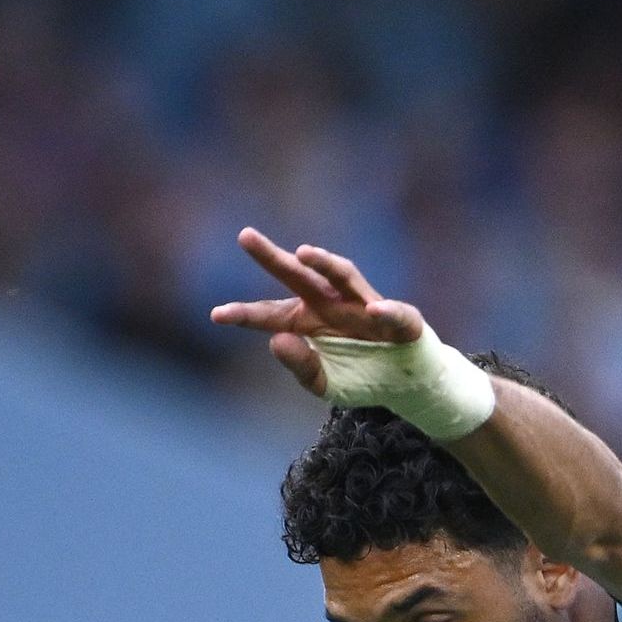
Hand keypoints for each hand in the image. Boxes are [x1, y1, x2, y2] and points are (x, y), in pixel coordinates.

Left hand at [206, 229, 431, 398]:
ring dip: (325, 263)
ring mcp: (362, 307)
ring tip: (305, 254)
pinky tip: (374, 311)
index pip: (269, 314)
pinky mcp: (398, 319)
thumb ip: (300, 366)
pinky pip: (392, 313)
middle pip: (297, 276)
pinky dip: (385, 310)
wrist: (404, 384)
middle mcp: (330, 306)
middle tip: (244, 236)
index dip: (245, 314)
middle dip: (272, 257)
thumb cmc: (360, 376)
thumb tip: (275, 341)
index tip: (216, 315)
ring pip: (342, 276)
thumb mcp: (324, 384)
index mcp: (305, 322)